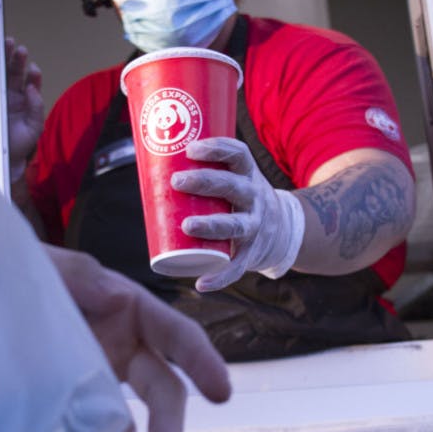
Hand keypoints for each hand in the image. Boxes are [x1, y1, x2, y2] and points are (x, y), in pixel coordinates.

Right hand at [5, 37, 44, 182]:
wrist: (0, 158)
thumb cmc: (19, 144)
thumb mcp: (33, 129)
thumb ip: (36, 109)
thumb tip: (32, 89)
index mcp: (27, 100)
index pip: (31, 82)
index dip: (33, 75)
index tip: (32, 69)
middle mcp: (13, 94)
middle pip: (16, 72)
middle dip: (18, 59)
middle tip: (19, 49)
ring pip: (1, 72)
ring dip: (5, 58)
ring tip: (8, 44)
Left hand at [42, 244, 231, 431]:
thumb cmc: (18, 269)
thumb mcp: (47, 264)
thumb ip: (80, 275)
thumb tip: (117, 298)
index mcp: (129, 311)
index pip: (177, 337)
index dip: (204, 362)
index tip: (221, 393)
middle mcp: (122, 350)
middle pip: (163, 391)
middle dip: (169, 424)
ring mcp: (96, 382)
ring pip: (129, 422)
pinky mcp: (67, 407)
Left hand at [171, 137, 305, 291]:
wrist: (282, 230)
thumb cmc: (240, 199)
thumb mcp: (235, 179)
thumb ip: (202, 172)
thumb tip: (150, 162)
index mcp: (248, 175)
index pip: (238, 155)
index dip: (217, 149)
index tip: (191, 148)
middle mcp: (254, 198)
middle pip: (232, 187)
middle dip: (204, 182)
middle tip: (176, 182)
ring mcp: (254, 226)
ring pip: (234, 225)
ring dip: (211, 225)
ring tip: (187, 226)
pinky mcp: (251, 253)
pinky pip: (236, 267)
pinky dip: (219, 277)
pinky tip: (201, 283)